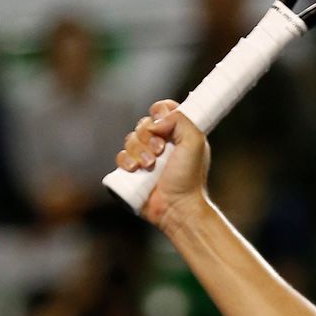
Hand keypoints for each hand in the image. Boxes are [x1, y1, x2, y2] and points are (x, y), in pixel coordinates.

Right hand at [114, 100, 211, 231]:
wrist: (177, 206)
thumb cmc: (190, 177)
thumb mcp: (195, 142)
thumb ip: (180, 120)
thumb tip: (155, 121)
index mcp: (179, 133)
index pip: (163, 109)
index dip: (160, 112)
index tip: (163, 122)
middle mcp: (162, 143)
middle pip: (143, 124)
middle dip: (148, 136)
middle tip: (160, 152)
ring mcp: (146, 157)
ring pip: (130, 139)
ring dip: (138, 151)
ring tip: (149, 166)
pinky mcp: (133, 171)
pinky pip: (121, 156)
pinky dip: (126, 161)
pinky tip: (135, 170)